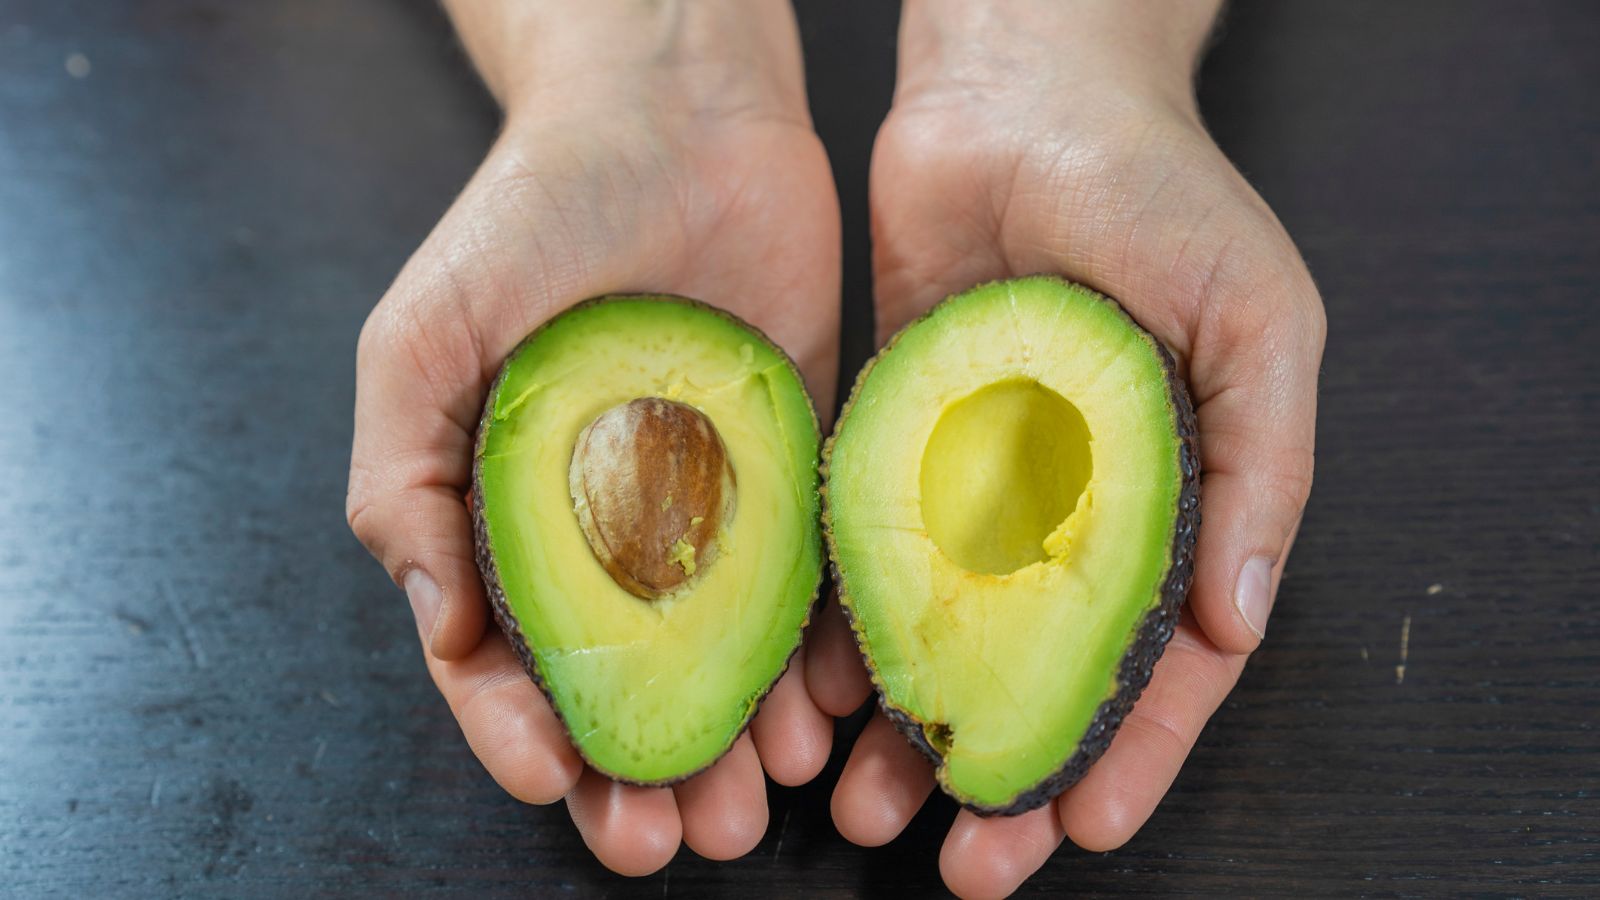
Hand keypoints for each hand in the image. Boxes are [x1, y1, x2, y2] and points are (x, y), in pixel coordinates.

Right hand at [345, 0, 841, 874]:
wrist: (674, 113)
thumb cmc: (527, 217)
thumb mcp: (419, 344)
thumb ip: (405, 487)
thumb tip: (438, 629)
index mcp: (514, 520)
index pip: (511, 658)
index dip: (523, 733)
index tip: (557, 783)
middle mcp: (617, 533)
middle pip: (630, 686)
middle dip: (648, 771)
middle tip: (677, 838)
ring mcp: (717, 508)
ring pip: (728, 660)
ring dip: (740, 739)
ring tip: (758, 798)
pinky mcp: (806, 470)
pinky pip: (818, 582)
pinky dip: (824, 653)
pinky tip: (832, 706)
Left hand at [829, 2, 1325, 895]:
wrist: (1017, 88)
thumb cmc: (1158, 186)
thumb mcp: (1257, 318)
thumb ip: (1264, 470)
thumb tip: (1242, 623)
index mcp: (1174, 496)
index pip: (1158, 657)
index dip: (1131, 750)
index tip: (1084, 828)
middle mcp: (1071, 510)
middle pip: (1039, 675)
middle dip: (1007, 774)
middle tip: (965, 863)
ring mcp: (976, 486)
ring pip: (943, 642)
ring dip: (912, 732)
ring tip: (868, 812)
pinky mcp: (892, 446)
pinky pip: (864, 562)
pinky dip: (844, 637)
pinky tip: (815, 706)